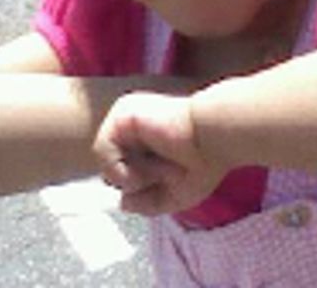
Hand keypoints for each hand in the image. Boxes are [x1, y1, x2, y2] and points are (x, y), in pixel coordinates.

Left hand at [93, 91, 227, 215]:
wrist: (215, 138)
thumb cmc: (206, 161)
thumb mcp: (176, 194)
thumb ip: (147, 203)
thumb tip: (122, 203)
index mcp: (147, 135)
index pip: (122, 167)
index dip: (136, 184)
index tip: (161, 183)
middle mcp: (134, 125)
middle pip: (111, 165)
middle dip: (133, 181)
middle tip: (162, 175)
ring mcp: (127, 118)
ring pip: (105, 161)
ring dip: (129, 178)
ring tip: (155, 172)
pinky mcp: (123, 114)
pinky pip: (101, 151)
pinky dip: (118, 170)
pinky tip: (140, 172)